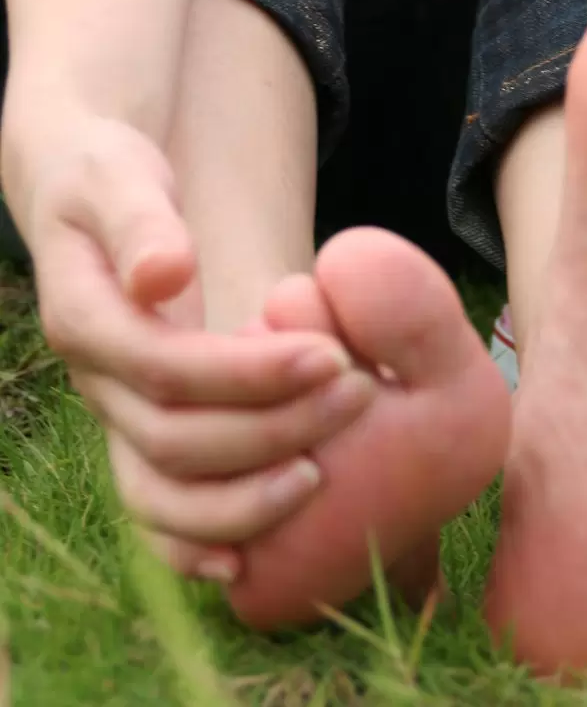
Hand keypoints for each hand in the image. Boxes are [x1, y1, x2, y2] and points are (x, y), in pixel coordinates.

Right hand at [9, 114, 371, 561]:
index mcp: (85, 316)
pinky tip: (253, 559)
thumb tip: (165, 276)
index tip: (330, 355)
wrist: (82, 197)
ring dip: (242, 497)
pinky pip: (156, 509)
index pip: (166, 368)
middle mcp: (95, 379)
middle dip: (269, 428)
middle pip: (172, 438)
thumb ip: (141, 221)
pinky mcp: (139, 428)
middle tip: (357, 395)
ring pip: (162, 490)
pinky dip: (196, 542)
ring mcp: (114, 412)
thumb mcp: (119, 174)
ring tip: (322, 472)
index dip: (249, 375)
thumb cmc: (110, 176)